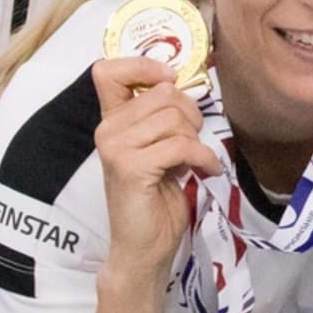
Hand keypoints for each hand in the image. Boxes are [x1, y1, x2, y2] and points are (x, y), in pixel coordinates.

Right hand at [88, 54, 218, 284]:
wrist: (145, 247)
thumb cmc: (157, 197)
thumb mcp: (160, 147)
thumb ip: (163, 117)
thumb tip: (187, 84)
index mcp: (112, 120)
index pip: (109, 70)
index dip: (144, 65)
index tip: (170, 81)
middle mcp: (107, 129)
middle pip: (163, 92)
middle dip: (190, 114)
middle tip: (192, 140)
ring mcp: (115, 147)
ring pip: (174, 116)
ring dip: (196, 138)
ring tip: (193, 159)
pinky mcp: (130, 167)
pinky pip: (181, 144)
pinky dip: (203, 157)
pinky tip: (205, 170)